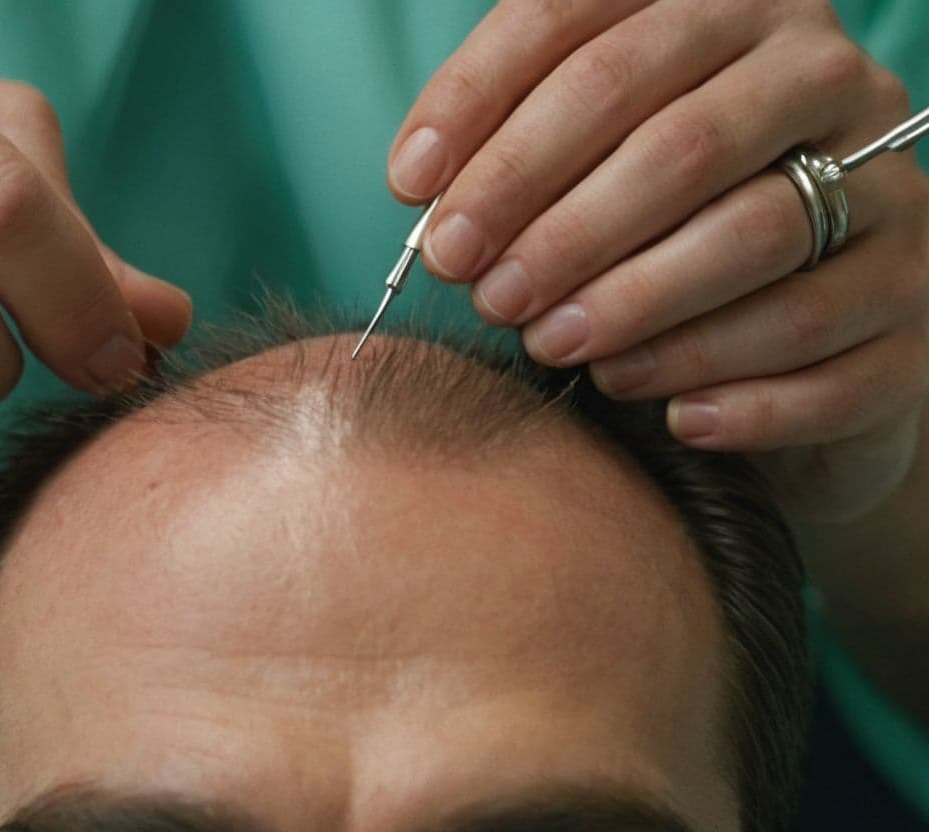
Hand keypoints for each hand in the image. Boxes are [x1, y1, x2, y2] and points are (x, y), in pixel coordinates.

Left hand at [390, 0, 928, 522]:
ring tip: (555, 349)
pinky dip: (732, 389)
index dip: (485, 108)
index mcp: (730, 17)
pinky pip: (823, 347)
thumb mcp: (589, 168)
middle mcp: (825, 81)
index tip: (411, 190)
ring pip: (756, 239)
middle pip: (679, 143)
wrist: (802, 345)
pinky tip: (669, 418)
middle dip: (558, 225)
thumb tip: (425, 185)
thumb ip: (518, 152)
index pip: (590, 34)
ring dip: (634, 305)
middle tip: (483, 291)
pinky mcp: (915, 308)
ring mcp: (891, 194)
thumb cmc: (663, 242)